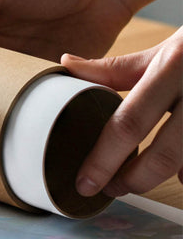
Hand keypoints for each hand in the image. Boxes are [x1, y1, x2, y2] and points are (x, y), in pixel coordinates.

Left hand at [64, 29, 182, 197]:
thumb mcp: (162, 50)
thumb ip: (116, 67)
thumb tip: (67, 66)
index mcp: (172, 68)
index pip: (129, 123)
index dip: (104, 159)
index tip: (85, 183)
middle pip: (163, 154)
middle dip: (133, 179)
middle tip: (111, 188)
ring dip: (161, 179)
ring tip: (136, 182)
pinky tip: (179, 176)